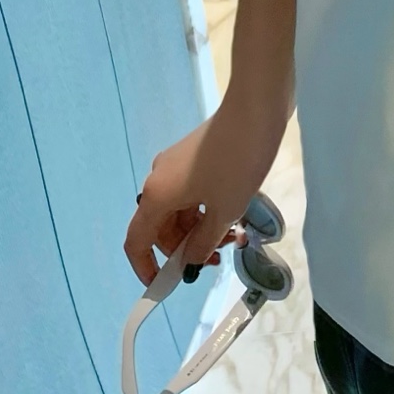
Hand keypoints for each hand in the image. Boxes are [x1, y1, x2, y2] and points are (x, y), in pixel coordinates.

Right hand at [123, 100, 282, 287]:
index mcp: (156, 195)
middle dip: (185, 247)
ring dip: (200, 229)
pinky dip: (206, 209)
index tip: (166, 285)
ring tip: (233, 237)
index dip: (146, 267)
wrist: (256, 108)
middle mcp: (158, 180)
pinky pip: (191, 193)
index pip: (137, 241)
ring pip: (180, 211)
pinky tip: (233, 215)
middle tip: (219, 257)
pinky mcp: (194, 156)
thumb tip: (189, 262)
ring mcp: (175, 165)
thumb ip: (203, 242)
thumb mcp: (225, 210)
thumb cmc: (238, 162)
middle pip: (161, 227)